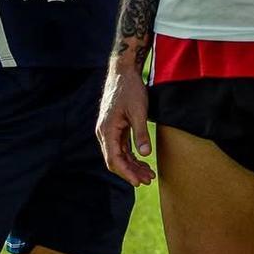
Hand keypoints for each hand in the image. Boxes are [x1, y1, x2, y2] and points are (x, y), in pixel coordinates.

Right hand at [96, 65, 155, 186]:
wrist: (123, 71)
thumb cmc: (130, 89)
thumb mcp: (138, 111)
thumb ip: (141, 133)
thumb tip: (144, 154)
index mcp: (107, 130)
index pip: (114, 159)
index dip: (126, 173)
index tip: (139, 182)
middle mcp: (104, 132)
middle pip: (115, 160)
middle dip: (131, 172)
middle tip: (149, 179)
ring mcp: (109, 130)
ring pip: (119, 154)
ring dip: (132, 165)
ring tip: (148, 173)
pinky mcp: (115, 127)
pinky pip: (121, 147)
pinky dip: (131, 155)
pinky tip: (142, 161)